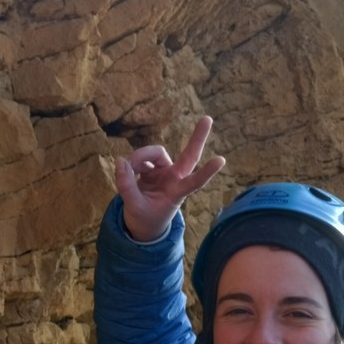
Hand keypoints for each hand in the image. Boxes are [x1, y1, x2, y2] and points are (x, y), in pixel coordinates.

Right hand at [114, 115, 225, 242]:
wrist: (143, 225)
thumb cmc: (145, 219)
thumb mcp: (135, 208)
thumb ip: (127, 187)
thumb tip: (121, 161)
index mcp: (176, 193)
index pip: (194, 182)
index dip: (207, 171)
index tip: (222, 160)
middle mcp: (174, 178)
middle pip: (189, 155)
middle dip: (198, 137)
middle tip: (207, 118)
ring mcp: (164, 171)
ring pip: (154, 152)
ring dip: (138, 158)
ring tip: (128, 170)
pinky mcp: (152, 167)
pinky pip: (141, 157)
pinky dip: (131, 163)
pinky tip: (127, 170)